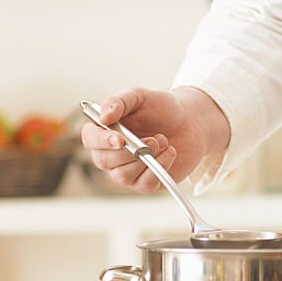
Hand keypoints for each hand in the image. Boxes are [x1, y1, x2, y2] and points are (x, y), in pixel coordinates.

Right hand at [81, 86, 228, 193]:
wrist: (191, 120)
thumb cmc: (161, 107)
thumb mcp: (140, 96)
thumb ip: (119, 101)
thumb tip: (103, 117)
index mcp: (105, 130)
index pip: (90, 139)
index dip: (101, 141)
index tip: (120, 138)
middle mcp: (111, 153)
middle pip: (103, 161)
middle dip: (129, 151)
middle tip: (153, 139)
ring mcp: (128, 170)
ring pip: (122, 176)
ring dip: (145, 159)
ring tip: (163, 141)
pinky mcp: (146, 182)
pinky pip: (145, 184)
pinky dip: (159, 168)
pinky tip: (170, 152)